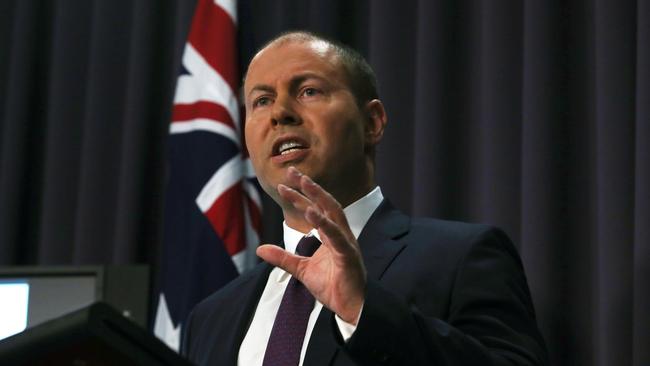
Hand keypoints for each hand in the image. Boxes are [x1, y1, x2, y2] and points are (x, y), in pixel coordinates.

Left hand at [256, 167, 366, 323]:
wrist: (350, 307)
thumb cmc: (332, 287)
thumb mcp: (301, 270)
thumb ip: (283, 258)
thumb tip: (260, 249)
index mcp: (331, 236)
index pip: (314, 209)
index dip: (299, 196)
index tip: (283, 185)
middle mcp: (340, 234)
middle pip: (325, 204)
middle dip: (310, 187)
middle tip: (293, 171)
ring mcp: (346, 243)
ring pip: (333, 214)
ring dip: (318, 197)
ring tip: (304, 184)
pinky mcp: (348, 255)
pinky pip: (337, 237)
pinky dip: (325, 224)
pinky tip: (312, 213)